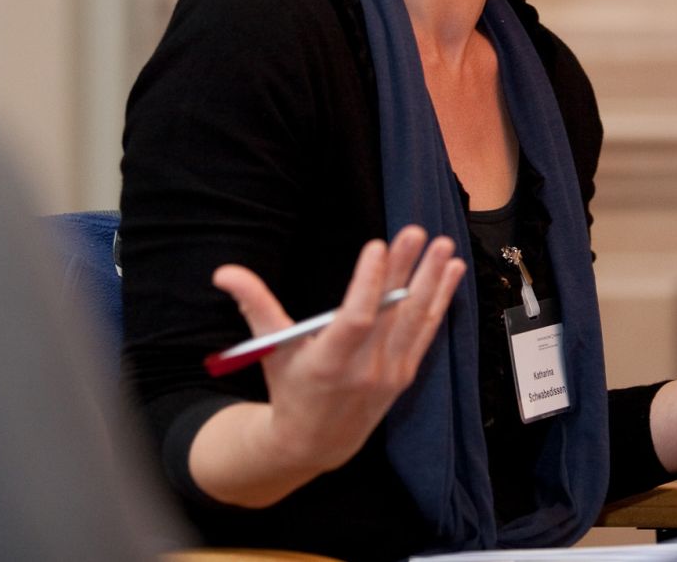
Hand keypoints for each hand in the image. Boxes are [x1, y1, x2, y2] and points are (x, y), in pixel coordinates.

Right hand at [209, 225, 465, 484]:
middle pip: (391, 314)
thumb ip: (254, 306)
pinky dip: (441, 301)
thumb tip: (224, 272)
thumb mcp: (268, 350)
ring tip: (444, 247)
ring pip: (416, 321)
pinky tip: (452, 271)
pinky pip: (427, 332)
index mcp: (328, 363)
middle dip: (406, 271)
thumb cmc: (289, 388)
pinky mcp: (405, 374)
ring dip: (433, 282)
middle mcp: (364, 370)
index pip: (356, 319)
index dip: (368, 283)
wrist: (315, 444)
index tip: (377, 246)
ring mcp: (389, 374)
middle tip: (417, 232)